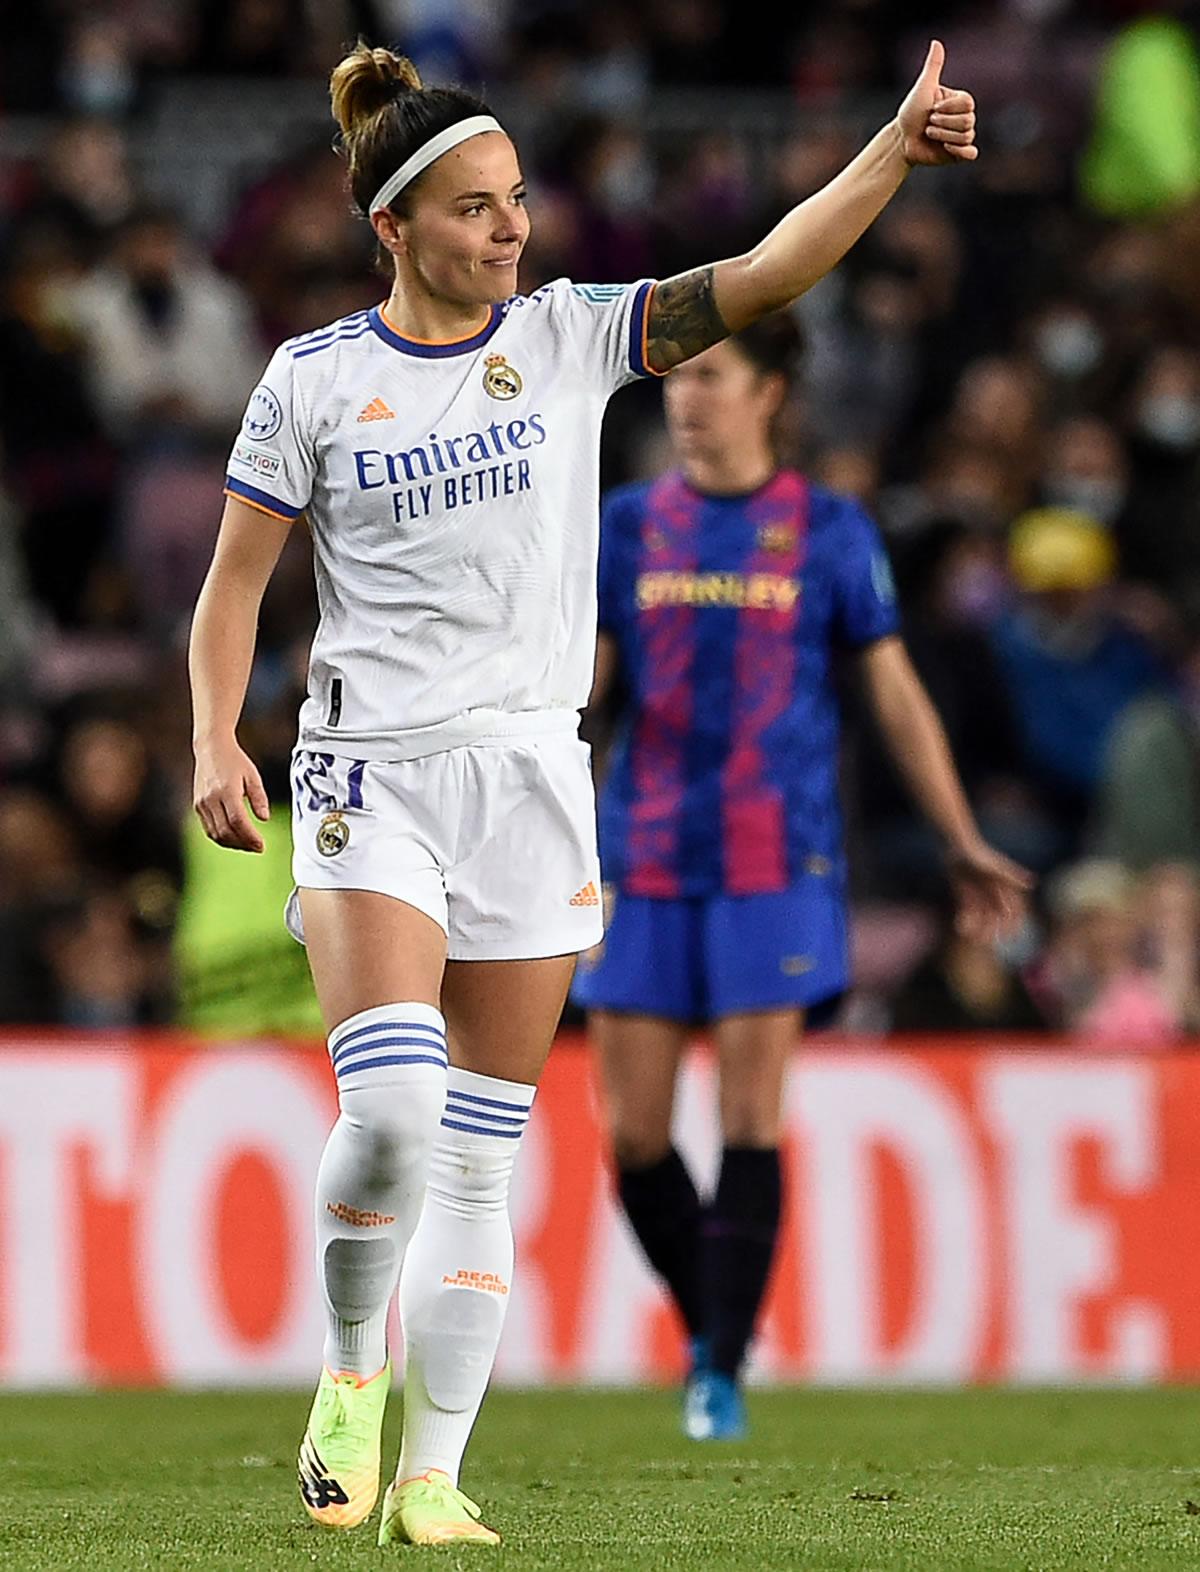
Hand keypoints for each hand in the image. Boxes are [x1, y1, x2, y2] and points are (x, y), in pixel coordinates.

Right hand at [193, 739, 270, 852]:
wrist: (211, 748)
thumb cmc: (234, 760)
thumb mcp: (252, 776)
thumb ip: (259, 798)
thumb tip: (265, 818)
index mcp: (226, 790)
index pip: (238, 821)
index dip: (250, 837)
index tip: (262, 845)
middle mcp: (210, 799)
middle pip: (226, 831)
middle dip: (243, 844)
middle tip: (258, 848)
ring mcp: (201, 804)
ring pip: (215, 834)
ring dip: (233, 844)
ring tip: (248, 845)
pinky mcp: (197, 806)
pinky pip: (208, 829)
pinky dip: (222, 838)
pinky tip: (235, 838)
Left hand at [896, 40, 977, 167]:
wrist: (901, 139)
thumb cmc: (911, 112)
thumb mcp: (923, 88)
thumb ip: (933, 67)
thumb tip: (936, 42)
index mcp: (959, 101)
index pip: (968, 104)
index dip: (948, 108)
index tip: (932, 108)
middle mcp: (964, 117)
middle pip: (967, 121)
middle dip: (943, 123)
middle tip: (928, 123)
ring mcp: (962, 136)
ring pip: (966, 136)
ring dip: (942, 136)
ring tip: (929, 134)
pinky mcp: (958, 154)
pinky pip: (970, 154)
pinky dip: (960, 152)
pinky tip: (946, 149)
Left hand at [947, 838, 1033, 942]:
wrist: (955, 847)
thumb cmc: (977, 854)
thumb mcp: (994, 866)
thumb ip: (1011, 875)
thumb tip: (1032, 883)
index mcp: (1004, 889)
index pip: (1014, 911)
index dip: (1014, 925)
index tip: (1010, 937)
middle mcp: (993, 895)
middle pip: (997, 918)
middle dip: (994, 930)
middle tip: (989, 943)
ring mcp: (979, 897)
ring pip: (982, 919)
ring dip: (979, 929)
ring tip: (972, 938)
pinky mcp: (965, 897)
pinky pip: (967, 914)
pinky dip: (965, 921)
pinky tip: (960, 927)